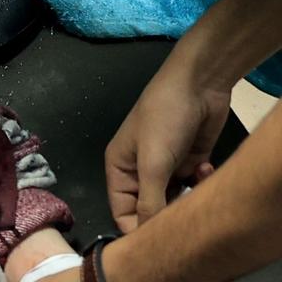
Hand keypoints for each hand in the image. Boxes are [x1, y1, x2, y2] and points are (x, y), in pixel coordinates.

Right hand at [105, 57, 229, 231]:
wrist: (197, 86)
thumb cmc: (163, 120)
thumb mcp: (153, 162)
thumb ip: (150, 201)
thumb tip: (148, 236)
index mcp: (120, 168)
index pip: (122, 211)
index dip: (137, 228)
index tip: (158, 238)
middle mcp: (141, 171)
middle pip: (150, 209)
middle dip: (166, 213)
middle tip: (183, 212)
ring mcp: (166, 167)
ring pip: (174, 200)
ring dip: (187, 198)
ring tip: (196, 186)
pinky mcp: (189, 161)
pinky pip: (194, 186)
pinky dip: (201, 183)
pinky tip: (205, 168)